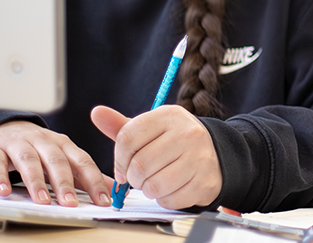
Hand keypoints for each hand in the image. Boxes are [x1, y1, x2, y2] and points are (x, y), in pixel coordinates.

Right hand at [0, 121, 111, 206]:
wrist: (2, 129)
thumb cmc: (36, 148)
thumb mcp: (61, 156)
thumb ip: (83, 173)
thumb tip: (110, 190)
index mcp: (63, 144)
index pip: (82, 161)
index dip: (94, 180)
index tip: (102, 200)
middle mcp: (43, 141)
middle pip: (56, 160)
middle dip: (64, 183)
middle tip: (70, 203)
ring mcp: (18, 143)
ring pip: (29, 160)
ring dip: (36, 181)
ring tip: (41, 200)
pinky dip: (0, 177)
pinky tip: (4, 191)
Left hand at [91, 104, 221, 209]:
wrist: (216, 154)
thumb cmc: (175, 142)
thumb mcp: (151, 129)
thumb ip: (122, 126)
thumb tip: (96, 113)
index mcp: (169, 116)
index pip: (127, 138)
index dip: (118, 158)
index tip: (123, 165)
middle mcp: (187, 133)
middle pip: (138, 165)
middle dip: (133, 177)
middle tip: (139, 176)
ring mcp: (198, 158)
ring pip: (152, 185)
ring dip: (147, 189)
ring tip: (155, 181)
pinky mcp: (204, 181)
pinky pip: (169, 199)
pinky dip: (164, 198)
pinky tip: (171, 187)